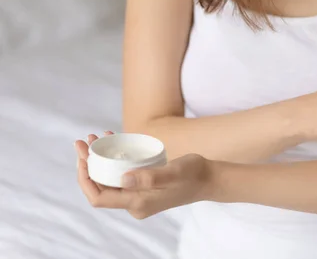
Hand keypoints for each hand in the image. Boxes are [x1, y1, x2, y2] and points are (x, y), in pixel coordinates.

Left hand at [75, 132, 209, 218]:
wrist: (209, 180)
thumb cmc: (193, 174)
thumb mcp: (173, 173)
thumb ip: (150, 178)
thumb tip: (123, 179)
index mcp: (138, 203)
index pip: (99, 197)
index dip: (85, 178)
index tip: (83, 156)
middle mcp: (135, 203)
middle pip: (100, 188)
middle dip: (88, 164)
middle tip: (84, 140)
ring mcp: (139, 196)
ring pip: (109, 180)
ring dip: (98, 160)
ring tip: (95, 137)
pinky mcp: (143, 187)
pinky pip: (120, 175)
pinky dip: (113, 160)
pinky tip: (112, 140)